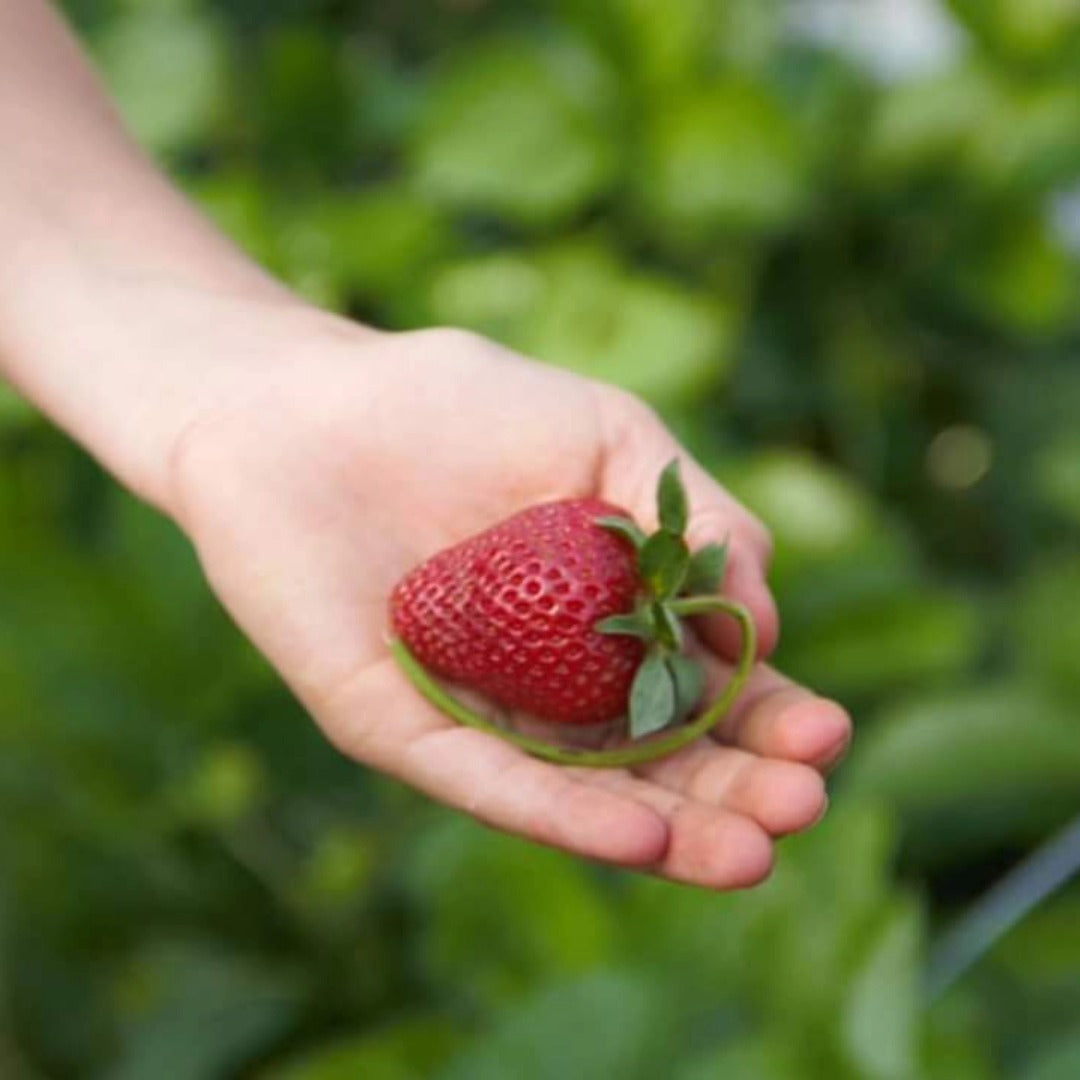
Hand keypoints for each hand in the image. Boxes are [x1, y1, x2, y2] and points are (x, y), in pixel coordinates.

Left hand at [166, 307, 851, 890]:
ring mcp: (476, 711)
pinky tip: (640, 836)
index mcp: (605, 618)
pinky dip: (564, 812)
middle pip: (654, 758)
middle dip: (732, 791)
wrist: (308, 397)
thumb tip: (767, 625)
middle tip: (803, 806)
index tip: (827, 737)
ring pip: (583, 792)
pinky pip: (486, 780)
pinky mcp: (400, 726)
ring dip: (670, 831)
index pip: (701, 689)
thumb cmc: (461, 406)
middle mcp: (548, 682)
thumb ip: (697, 516)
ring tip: (751, 856)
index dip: (766, 718)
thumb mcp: (610, 436)